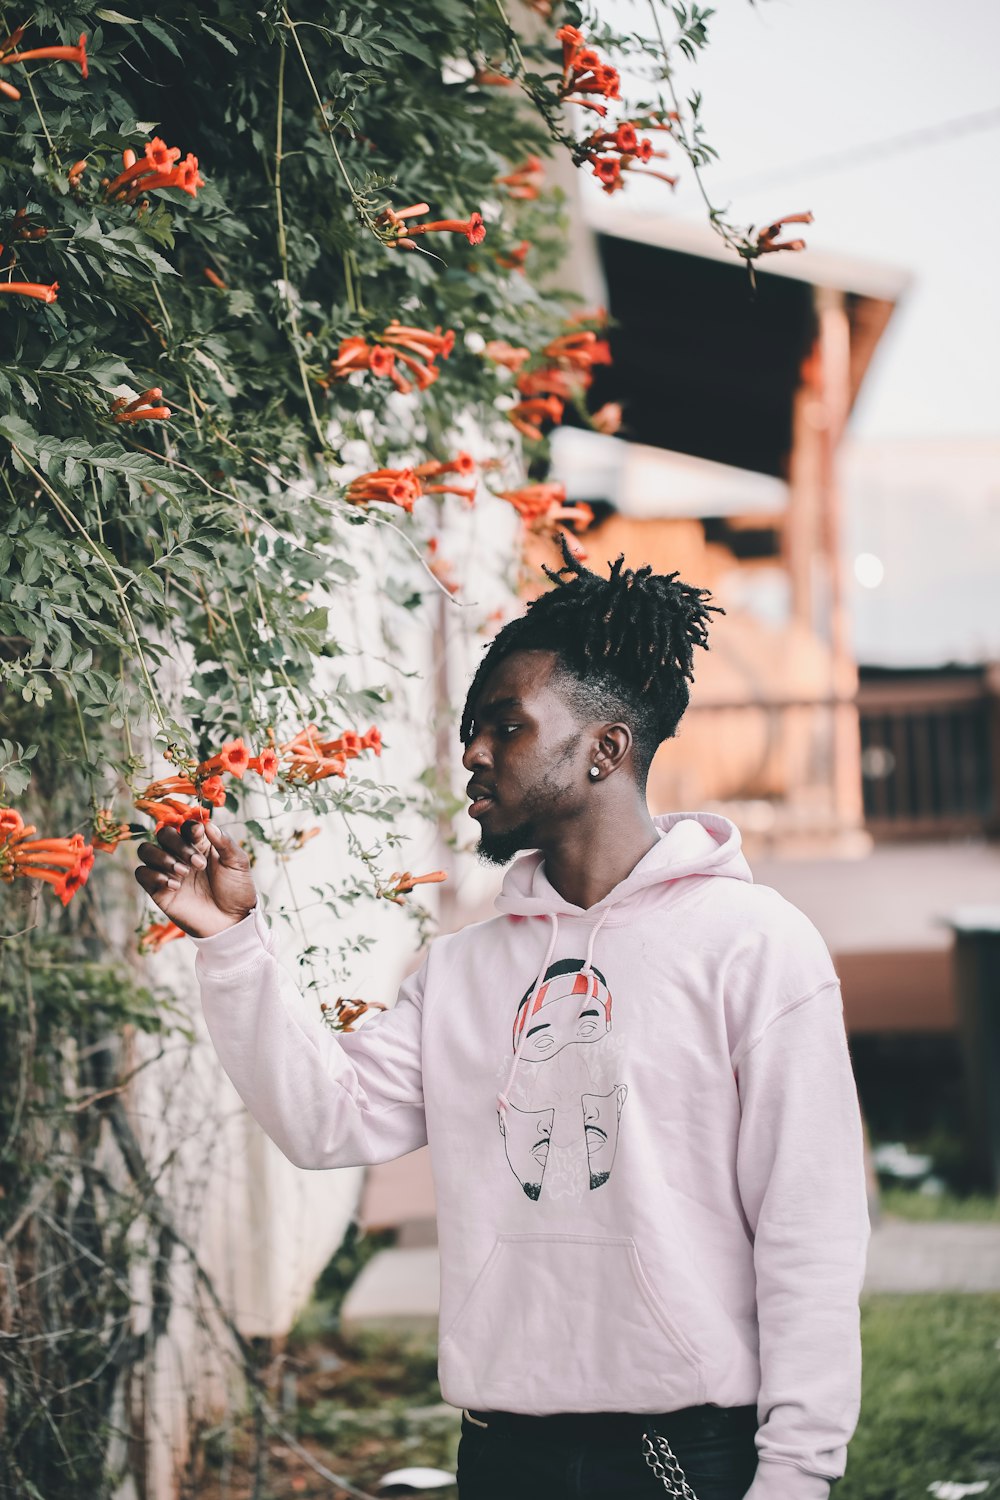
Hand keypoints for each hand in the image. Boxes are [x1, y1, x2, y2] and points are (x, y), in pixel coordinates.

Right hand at [134, 820, 257, 937]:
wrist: (232, 922)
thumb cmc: (237, 891)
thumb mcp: (238, 863)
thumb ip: (224, 842)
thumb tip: (208, 823)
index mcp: (200, 844)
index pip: (185, 825)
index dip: (189, 827)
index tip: (199, 835)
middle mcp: (180, 854)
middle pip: (163, 834)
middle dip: (177, 844)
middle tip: (198, 864)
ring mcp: (167, 872)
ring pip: (146, 850)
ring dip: (163, 857)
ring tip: (184, 873)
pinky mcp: (158, 890)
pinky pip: (141, 874)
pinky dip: (154, 875)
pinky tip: (175, 885)